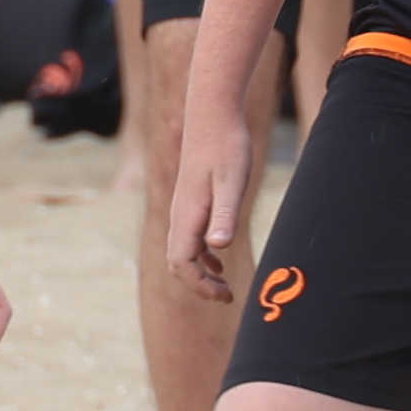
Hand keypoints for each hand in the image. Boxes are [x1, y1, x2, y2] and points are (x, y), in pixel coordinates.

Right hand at [162, 89, 264, 299]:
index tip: (224, 295)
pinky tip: (220, 260)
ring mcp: (184, 208)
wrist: (212, 113)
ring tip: (225, 286)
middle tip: (227, 296)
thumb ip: (225, 214)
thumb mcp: (232, 181)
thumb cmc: (226, 146)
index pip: (182, 263)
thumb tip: (219, 246)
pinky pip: (189, 238)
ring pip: (183, 252)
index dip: (200, 285)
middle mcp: (180, 214)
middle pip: (178, 263)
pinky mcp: (192, 200)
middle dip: (199, 285)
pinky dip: (202, 257)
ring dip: (201, 274)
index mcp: (188, 214)